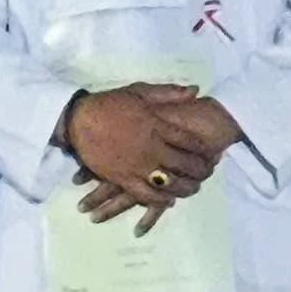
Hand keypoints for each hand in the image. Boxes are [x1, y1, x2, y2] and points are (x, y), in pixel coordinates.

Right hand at [61, 86, 223, 230]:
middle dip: (201, 171)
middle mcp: (152, 148)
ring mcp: (138, 166)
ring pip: (170, 184)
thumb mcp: (140, 92)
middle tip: (208, 173)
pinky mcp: (123, 179)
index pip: (191, 142)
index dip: (205, 150)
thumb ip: (169, 93)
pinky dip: (161, 200)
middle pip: (186, 165)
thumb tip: (195, 91)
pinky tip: (169, 200)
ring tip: (193, 188)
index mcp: (158, 126)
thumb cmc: (109, 104)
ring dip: (186, 188)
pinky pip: (147, 195)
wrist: (78, 120)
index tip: (212, 153)